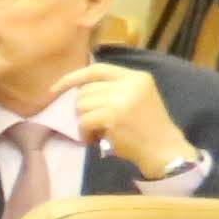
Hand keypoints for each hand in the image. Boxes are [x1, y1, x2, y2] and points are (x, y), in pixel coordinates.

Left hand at [66, 65, 194, 179]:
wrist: (163, 149)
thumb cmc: (147, 127)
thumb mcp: (136, 98)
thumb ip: (113, 89)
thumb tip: (74, 89)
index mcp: (136, 77)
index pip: (97, 69)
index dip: (73, 77)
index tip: (55, 88)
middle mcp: (129, 84)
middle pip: (85, 90)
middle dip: (84, 109)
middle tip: (96, 123)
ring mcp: (121, 99)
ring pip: (82, 105)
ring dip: (84, 122)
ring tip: (99, 132)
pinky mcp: (113, 116)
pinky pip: (83, 121)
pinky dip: (84, 134)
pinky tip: (95, 140)